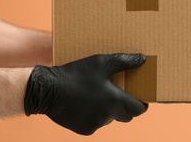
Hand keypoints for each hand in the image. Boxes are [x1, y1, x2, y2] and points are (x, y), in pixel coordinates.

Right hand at [24, 53, 148, 135]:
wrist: (47, 90)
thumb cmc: (76, 74)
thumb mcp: (101, 62)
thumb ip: (124, 61)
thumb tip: (143, 59)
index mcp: (115, 101)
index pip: (138, 110)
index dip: (142, 104)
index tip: (141, 98)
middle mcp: (107, 116)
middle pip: (126, 116)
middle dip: (126, 106)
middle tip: (120, 93)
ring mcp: (95, 125)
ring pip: (110, 119)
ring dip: (109, 110)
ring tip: (98, 94)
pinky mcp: (83, 130)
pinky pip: (96, 123)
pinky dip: (95, 115)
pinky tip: (86, 102)